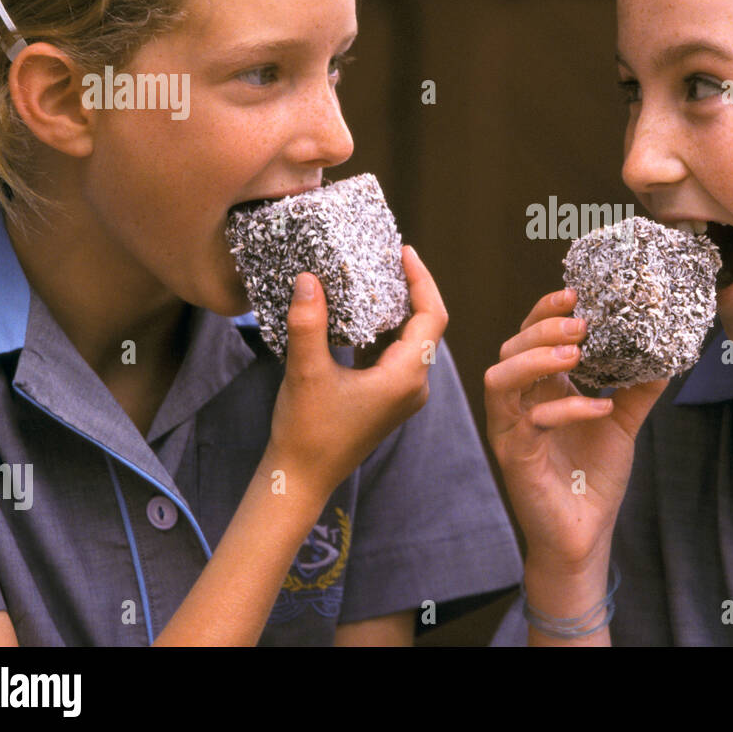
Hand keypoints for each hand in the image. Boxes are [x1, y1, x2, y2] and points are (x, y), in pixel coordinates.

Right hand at [268, 245, 447, 498]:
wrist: (300, 479)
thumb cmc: (306, 432)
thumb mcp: (305, 373)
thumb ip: (308, 324)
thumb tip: (309, 279)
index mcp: (405, 377)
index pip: (432, 317)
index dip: (423, 280)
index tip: (405, 252)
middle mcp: (413, 386)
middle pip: (426, 326)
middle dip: (412, 290)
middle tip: (389, 258)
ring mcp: (402, 395)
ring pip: (412, 340)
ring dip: (398, 309)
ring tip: (377, 277)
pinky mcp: (388, 400)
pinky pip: (397, 355)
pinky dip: (385, 330)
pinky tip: (362, 314)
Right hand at [484, 288, 666, 572]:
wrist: (583, 533)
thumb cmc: (592, 477)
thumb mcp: (622, 421)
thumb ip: (637, 387)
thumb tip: (664, 352)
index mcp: (539, 388)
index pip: (530, 336)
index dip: (546, 311)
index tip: (576, 293)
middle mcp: (519, 403)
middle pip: (510, 348)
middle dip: (543, 328)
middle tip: (582, 323)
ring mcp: (511, 429)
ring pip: (501, 378)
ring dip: (536, 359)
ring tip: (576, 353)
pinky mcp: (514, 456)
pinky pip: (530, 421)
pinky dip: (565, 408)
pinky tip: (600, 408)